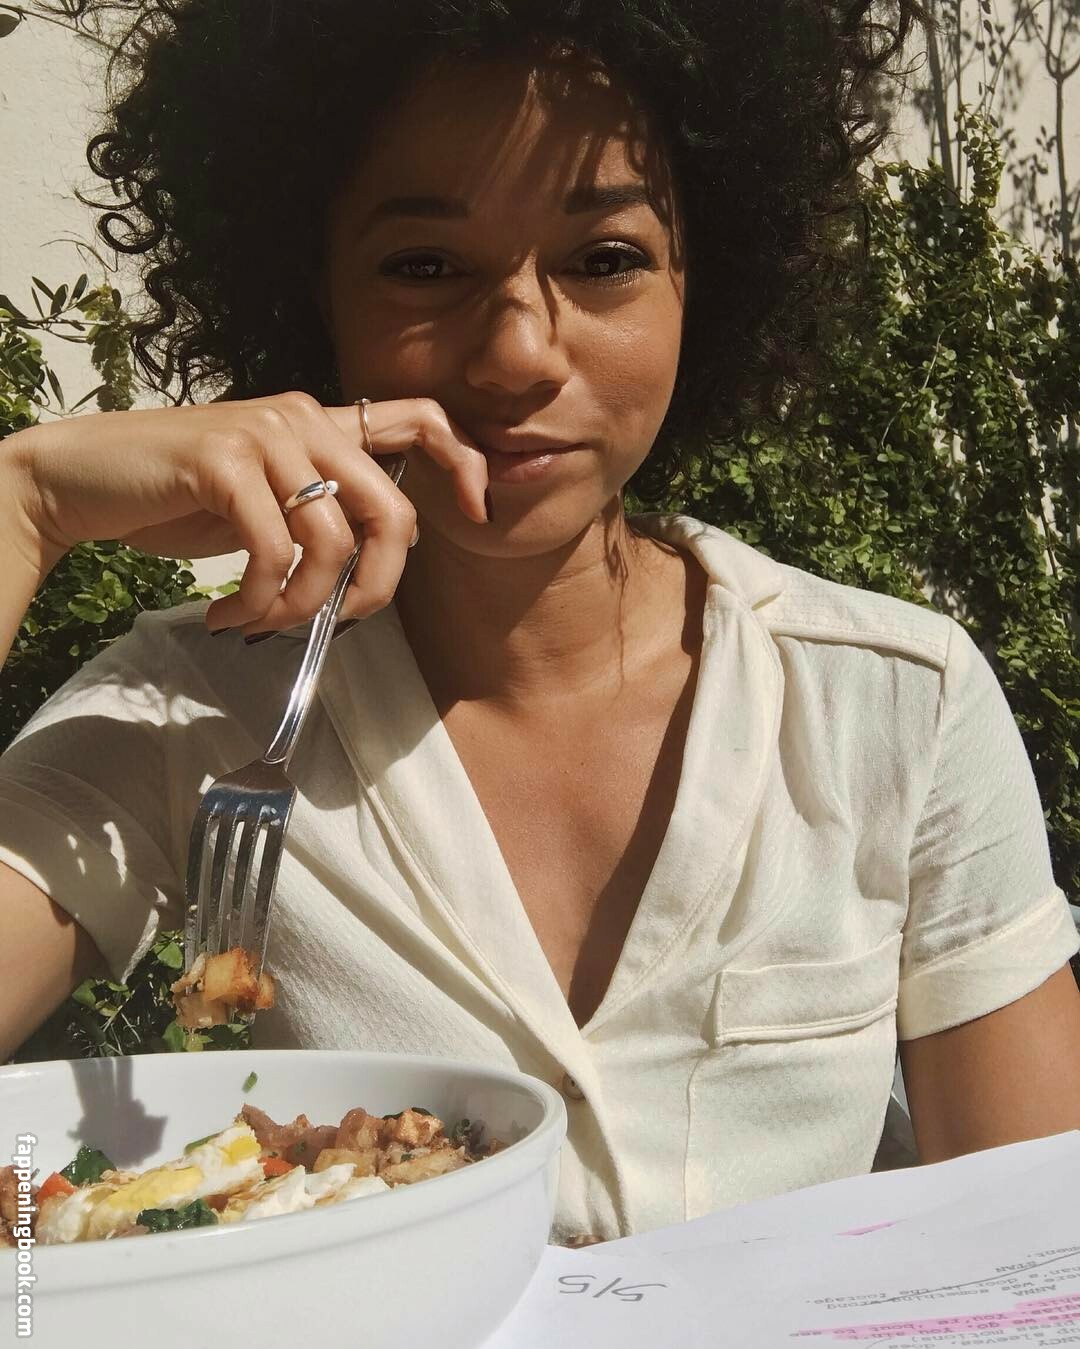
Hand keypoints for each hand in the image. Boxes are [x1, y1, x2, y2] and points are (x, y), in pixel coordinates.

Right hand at [9, 391, 488, 634]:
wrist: (83, 479)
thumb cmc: (179, 498)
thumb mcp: (266, 500)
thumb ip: (319, 511)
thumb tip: (372, 569)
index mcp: (322, 423)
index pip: (420, 418)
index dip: (464, 463)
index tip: (476, 515)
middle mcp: (303, 418)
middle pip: (392, 511)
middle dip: (377, 587)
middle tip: (340, 624)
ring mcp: (264, 434)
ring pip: (332, 542)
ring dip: (302, 605)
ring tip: (260, 622)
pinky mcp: (223, 461)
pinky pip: (274, 552)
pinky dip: (258, 600)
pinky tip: (227, 613)